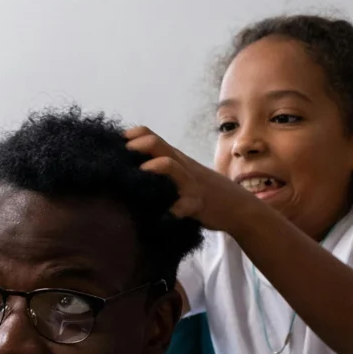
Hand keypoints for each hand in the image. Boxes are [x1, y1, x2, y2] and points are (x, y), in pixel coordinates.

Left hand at [124, 126, 265, 234]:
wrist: (237, 206)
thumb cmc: (204, 190)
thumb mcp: (184, 174)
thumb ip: (163, 169)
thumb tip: (131, 170)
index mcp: (176, 158)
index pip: (151, 136)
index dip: (133, 136)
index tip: (115, 142)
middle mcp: (181, 166)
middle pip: (158, 145)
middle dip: (138, 146)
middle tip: (120, 155)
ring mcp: (189, 184)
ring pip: (171, 166)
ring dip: (154, 167)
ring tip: (140, 173)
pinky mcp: (196, 204)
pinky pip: (182, 206)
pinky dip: (170, 212)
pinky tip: (158, 217)